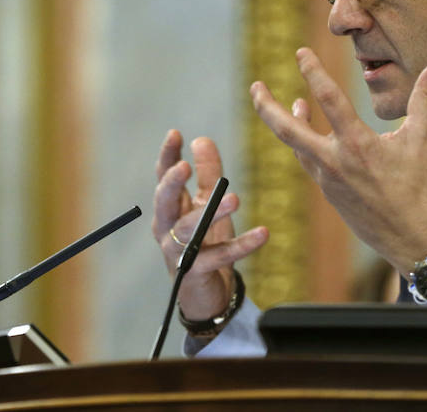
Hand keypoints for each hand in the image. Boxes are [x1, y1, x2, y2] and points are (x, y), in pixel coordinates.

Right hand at [151, 130, 267, 319]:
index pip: (163, 177)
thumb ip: (207, 174)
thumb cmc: (203, 241)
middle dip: (172, 184)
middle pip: (164, 202)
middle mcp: (167, 228)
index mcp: (170, 207)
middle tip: (184, 168)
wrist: (205, 293)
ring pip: (190, 229)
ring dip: (212, 212)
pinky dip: (242, 245)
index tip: (175, 134)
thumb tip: (202, 139)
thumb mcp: (207, 204)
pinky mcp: (197, 272)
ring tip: (235, 198)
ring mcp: (179, 251)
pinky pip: (220, 256)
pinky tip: (263, 233)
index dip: (167, 156)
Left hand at [249, 48, 426, 275]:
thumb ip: (425, 98)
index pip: (328, 99)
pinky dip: (305, 145)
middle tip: (254, 87)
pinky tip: (312, 137)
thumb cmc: (418, 186)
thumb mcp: (422, 138)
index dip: (312, 72)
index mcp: (356, 143)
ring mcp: (327, 179)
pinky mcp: (328, 194)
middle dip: (267, 106)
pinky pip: (309, 163)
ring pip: (297, 146)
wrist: (411, 237)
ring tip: (292, 106)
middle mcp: (334, 161)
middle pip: (287, 130)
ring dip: (289, 123)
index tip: (300, 53)